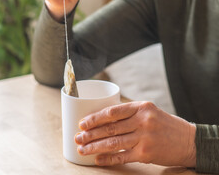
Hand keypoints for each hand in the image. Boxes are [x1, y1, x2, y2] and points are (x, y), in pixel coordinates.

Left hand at [75, 101, 196, 166]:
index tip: (82, 123)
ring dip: (95, 147)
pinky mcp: (146, 153)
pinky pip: (122, 156)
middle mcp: (143, 121)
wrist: (189, 141)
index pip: (112, 112)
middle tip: (77, 137)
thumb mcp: (149, 111)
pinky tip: (97, 159)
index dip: (95, 118)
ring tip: (82, 149)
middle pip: (110, 128)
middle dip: (91, 134)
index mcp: (141, 107)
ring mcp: (145, 138)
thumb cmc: (165, 125)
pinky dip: (108, 158)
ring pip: (113, 142)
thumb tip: (102, 118)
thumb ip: (129, 113)